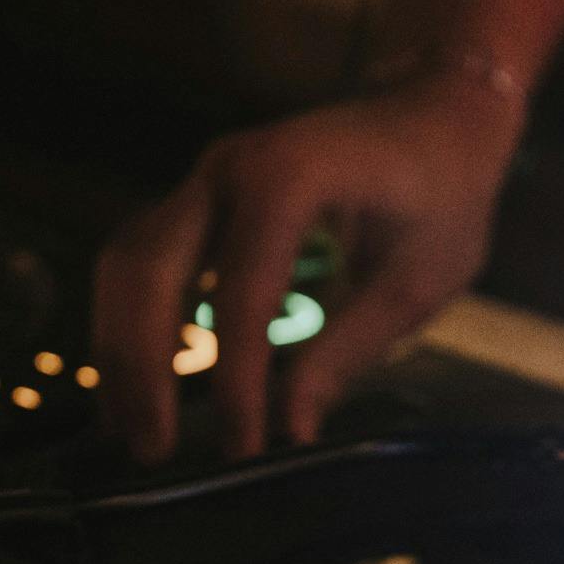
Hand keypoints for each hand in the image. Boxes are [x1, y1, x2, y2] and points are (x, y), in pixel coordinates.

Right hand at [90, 72, 521, 463]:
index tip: (242, 450)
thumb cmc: (444, 191)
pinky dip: (130, 322)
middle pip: (150, 269)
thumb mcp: (417, 281)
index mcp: (292, 177)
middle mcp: (231, 168)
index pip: (243, 294)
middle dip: (142, 366)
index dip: (236, 379)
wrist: (437, 111)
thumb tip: (290, 431)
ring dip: (119, 348)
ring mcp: (207, 178)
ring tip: (128, 430)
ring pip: (128, 263)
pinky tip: (137, 386)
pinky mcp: (200, 199)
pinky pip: (143, 260)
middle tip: (152, 451)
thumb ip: (346, 350)